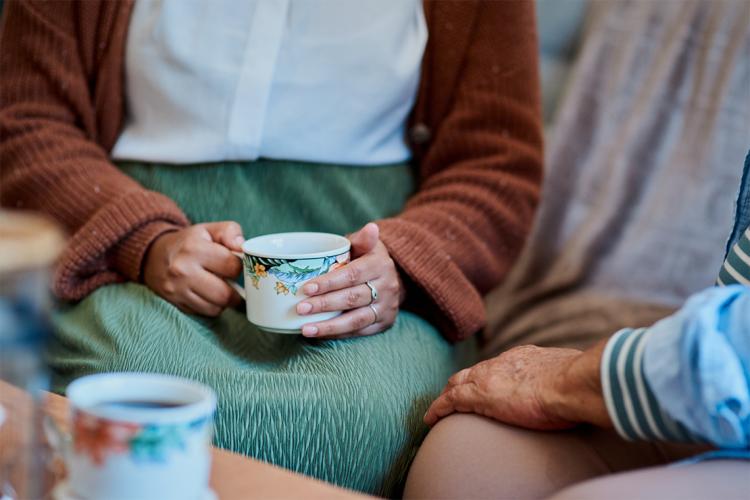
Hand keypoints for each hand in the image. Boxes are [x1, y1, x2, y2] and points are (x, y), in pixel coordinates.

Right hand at [144, 221, 243, 315]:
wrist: (153, 256)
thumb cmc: (189, 242)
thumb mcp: (209, 229)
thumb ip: (230, 231)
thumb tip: (242, 246)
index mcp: (194, 248)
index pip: (232, 266)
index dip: (240, 266)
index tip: (237, 265)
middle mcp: (182, 271)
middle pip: (225, 294)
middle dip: (236, 291)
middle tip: (236, 283)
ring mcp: (177, 290)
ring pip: (216, 308)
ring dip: (224, 301)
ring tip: (223, 288)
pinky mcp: (175, 304)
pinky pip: (204, 313)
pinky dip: (212, 306)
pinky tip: (210, 294)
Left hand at [296, 222, 403, 337]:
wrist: (392, 278)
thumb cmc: (366, 258)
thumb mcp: (365, 245)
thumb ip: (362, 239)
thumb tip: (371, 227)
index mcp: (379, 264)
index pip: (352, 275)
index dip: (329, 283)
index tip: (306, 288)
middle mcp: (387, 287)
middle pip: (352, 298)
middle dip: (324, 304)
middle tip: (300, 308)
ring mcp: (387, 307)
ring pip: (356, 320)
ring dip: (329, 326)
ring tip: (306, 329)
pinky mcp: (384, 323)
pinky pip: (359, 332)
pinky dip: (338, 333)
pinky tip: (319, 334)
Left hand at [424, 344, 610, 429]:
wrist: (574, 382)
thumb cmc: (581, 381)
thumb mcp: (571, 373)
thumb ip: (568, 376)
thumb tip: (583, 383)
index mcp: (525, 357)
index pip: (499, 365)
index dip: (488, 374)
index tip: (486, 382)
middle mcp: (503, 362)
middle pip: (473, 371)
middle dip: (461, 382)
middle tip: (453, 393)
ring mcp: (489, 378)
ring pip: (457, 384)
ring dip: (447, 395)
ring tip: (438, 407)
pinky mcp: (480, 396)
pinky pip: (450, 401)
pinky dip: (438, 408)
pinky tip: (430, 418)